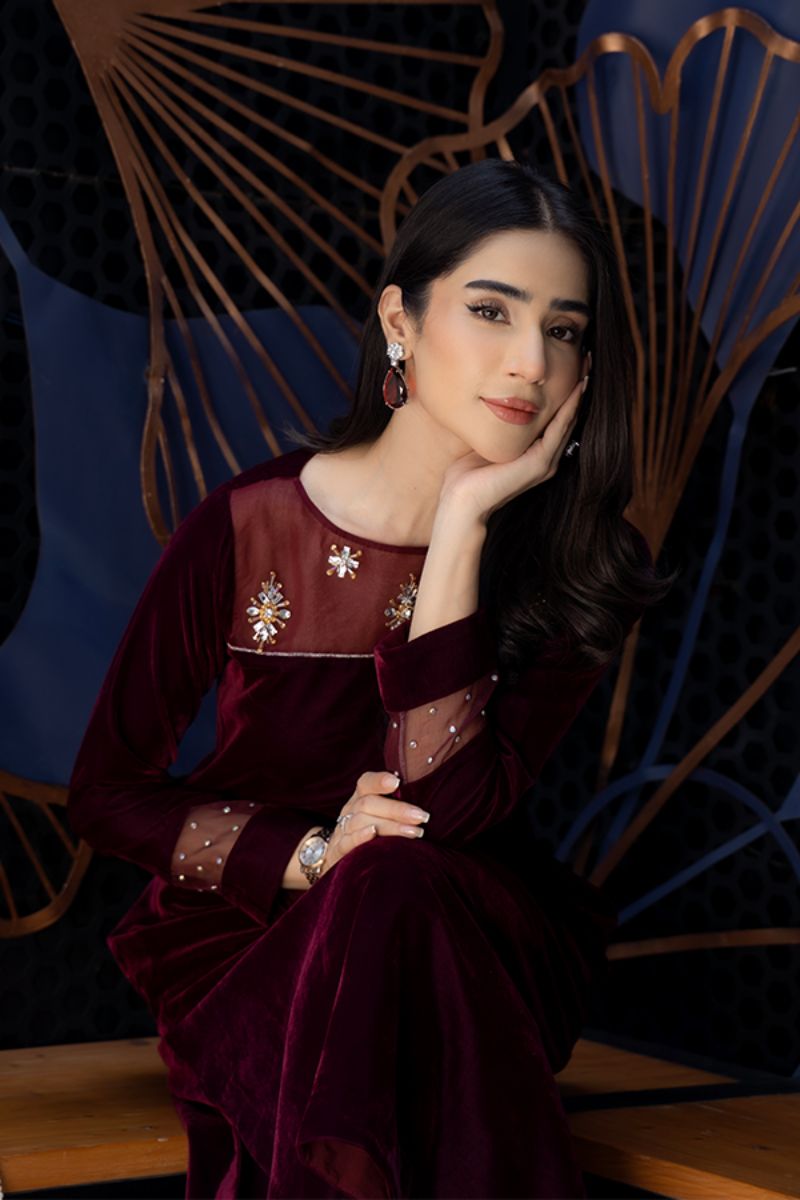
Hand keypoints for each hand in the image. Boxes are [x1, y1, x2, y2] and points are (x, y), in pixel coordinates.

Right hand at [320, 771, 428, 875]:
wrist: (339, 856)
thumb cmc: (371, 833)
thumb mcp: (380, 816)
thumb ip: (398, 806)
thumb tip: (429, 801)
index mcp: (360, 798)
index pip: (366, 782)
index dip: (379, 780)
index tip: (397, 782)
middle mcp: (349, 811)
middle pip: (368, 803)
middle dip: (397, 810)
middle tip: (422, 817)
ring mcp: (342, 829)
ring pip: (361, 821)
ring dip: (390, 826)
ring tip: (415, 833)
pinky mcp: (337, 850)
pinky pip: (346, 840)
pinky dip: (360, 836)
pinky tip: (374, 834)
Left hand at [438, 373, 586, 524]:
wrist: (462, 502)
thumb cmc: (466, 474)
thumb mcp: (487, 440)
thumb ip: (498, 424)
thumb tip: (493, 398)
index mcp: (535, 454)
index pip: (556, 418)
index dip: (566, 393)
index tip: (573, 365)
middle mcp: (545, 458)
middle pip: (568, 417)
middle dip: (578, 388)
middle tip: (588, 360)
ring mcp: (545, 462)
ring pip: (569, 421)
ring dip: (579, 395)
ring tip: (588, 368)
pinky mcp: (540, 463)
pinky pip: (559, 429)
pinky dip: (569, 408)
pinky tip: (577, 388)